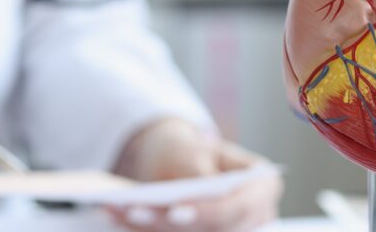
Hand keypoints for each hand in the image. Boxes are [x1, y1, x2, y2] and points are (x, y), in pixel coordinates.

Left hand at [107, 119, 282, 231]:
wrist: (179, 162)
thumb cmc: (194, 151)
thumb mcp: (199, 151)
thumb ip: (200, 176)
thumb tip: (190, 199)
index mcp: (262, 187)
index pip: (237, 209)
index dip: (206, 214)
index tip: (174, 210)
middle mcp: (252, 219)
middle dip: (167, 224)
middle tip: (134, 211)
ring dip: (150, 227)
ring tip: (116, 209)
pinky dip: (142, 229)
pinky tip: (113, 214)